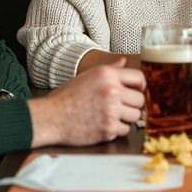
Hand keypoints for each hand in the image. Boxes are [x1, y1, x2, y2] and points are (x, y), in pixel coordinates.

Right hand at [27, 58, 145, 146]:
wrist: (51, 117)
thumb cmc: (67, 97)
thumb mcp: (88, 76)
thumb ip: (110, 69)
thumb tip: (124, 61)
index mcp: (107, 75)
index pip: (140, 78)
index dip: (140, 86)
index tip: (135, 91)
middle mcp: (112, 91)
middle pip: (140, 100)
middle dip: (132, 104)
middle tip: (121, 106)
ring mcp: (111, 111)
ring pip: (135, 116)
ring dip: (126, 118)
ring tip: (111, 115)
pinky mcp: (108, 129)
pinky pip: (125, 130)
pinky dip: (117, 129)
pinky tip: (104, 124)